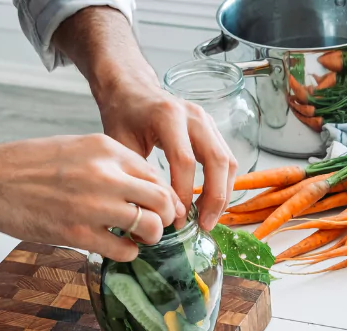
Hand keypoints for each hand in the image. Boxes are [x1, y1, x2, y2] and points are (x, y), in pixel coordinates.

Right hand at [0, 134, 183, 261]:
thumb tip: (144, 188)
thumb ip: (111, 164)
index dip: (165, 195)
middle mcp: (105, 174)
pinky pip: (125, 249)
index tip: (163, 207)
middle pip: (162, 200)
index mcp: (106, 148)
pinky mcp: (78, 233)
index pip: (156, 175)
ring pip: (151, 226)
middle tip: (158, 224)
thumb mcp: (77, 148)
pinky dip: (128, 252)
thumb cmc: (29, 164)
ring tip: (138, 237)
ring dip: (150, 236)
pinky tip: (117, 246)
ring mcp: (93, 205)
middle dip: (166, 216)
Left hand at [97, 82, 237, 230]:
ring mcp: (207, 121)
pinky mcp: (213, 129)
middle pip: (217, 160)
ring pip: (228, 161)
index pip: (185, 161)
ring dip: (223, 194)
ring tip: (210, 219)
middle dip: (214, 198)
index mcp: (168, 116)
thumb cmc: (123, 116)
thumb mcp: (119, 143)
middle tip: (204, 225)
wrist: (132, 89)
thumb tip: (152, 213)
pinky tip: (211, 203)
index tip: (177, 219)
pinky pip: (226, 159)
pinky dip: (223, 184)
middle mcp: (194, 116)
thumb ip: (137, 174)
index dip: (183, 194)